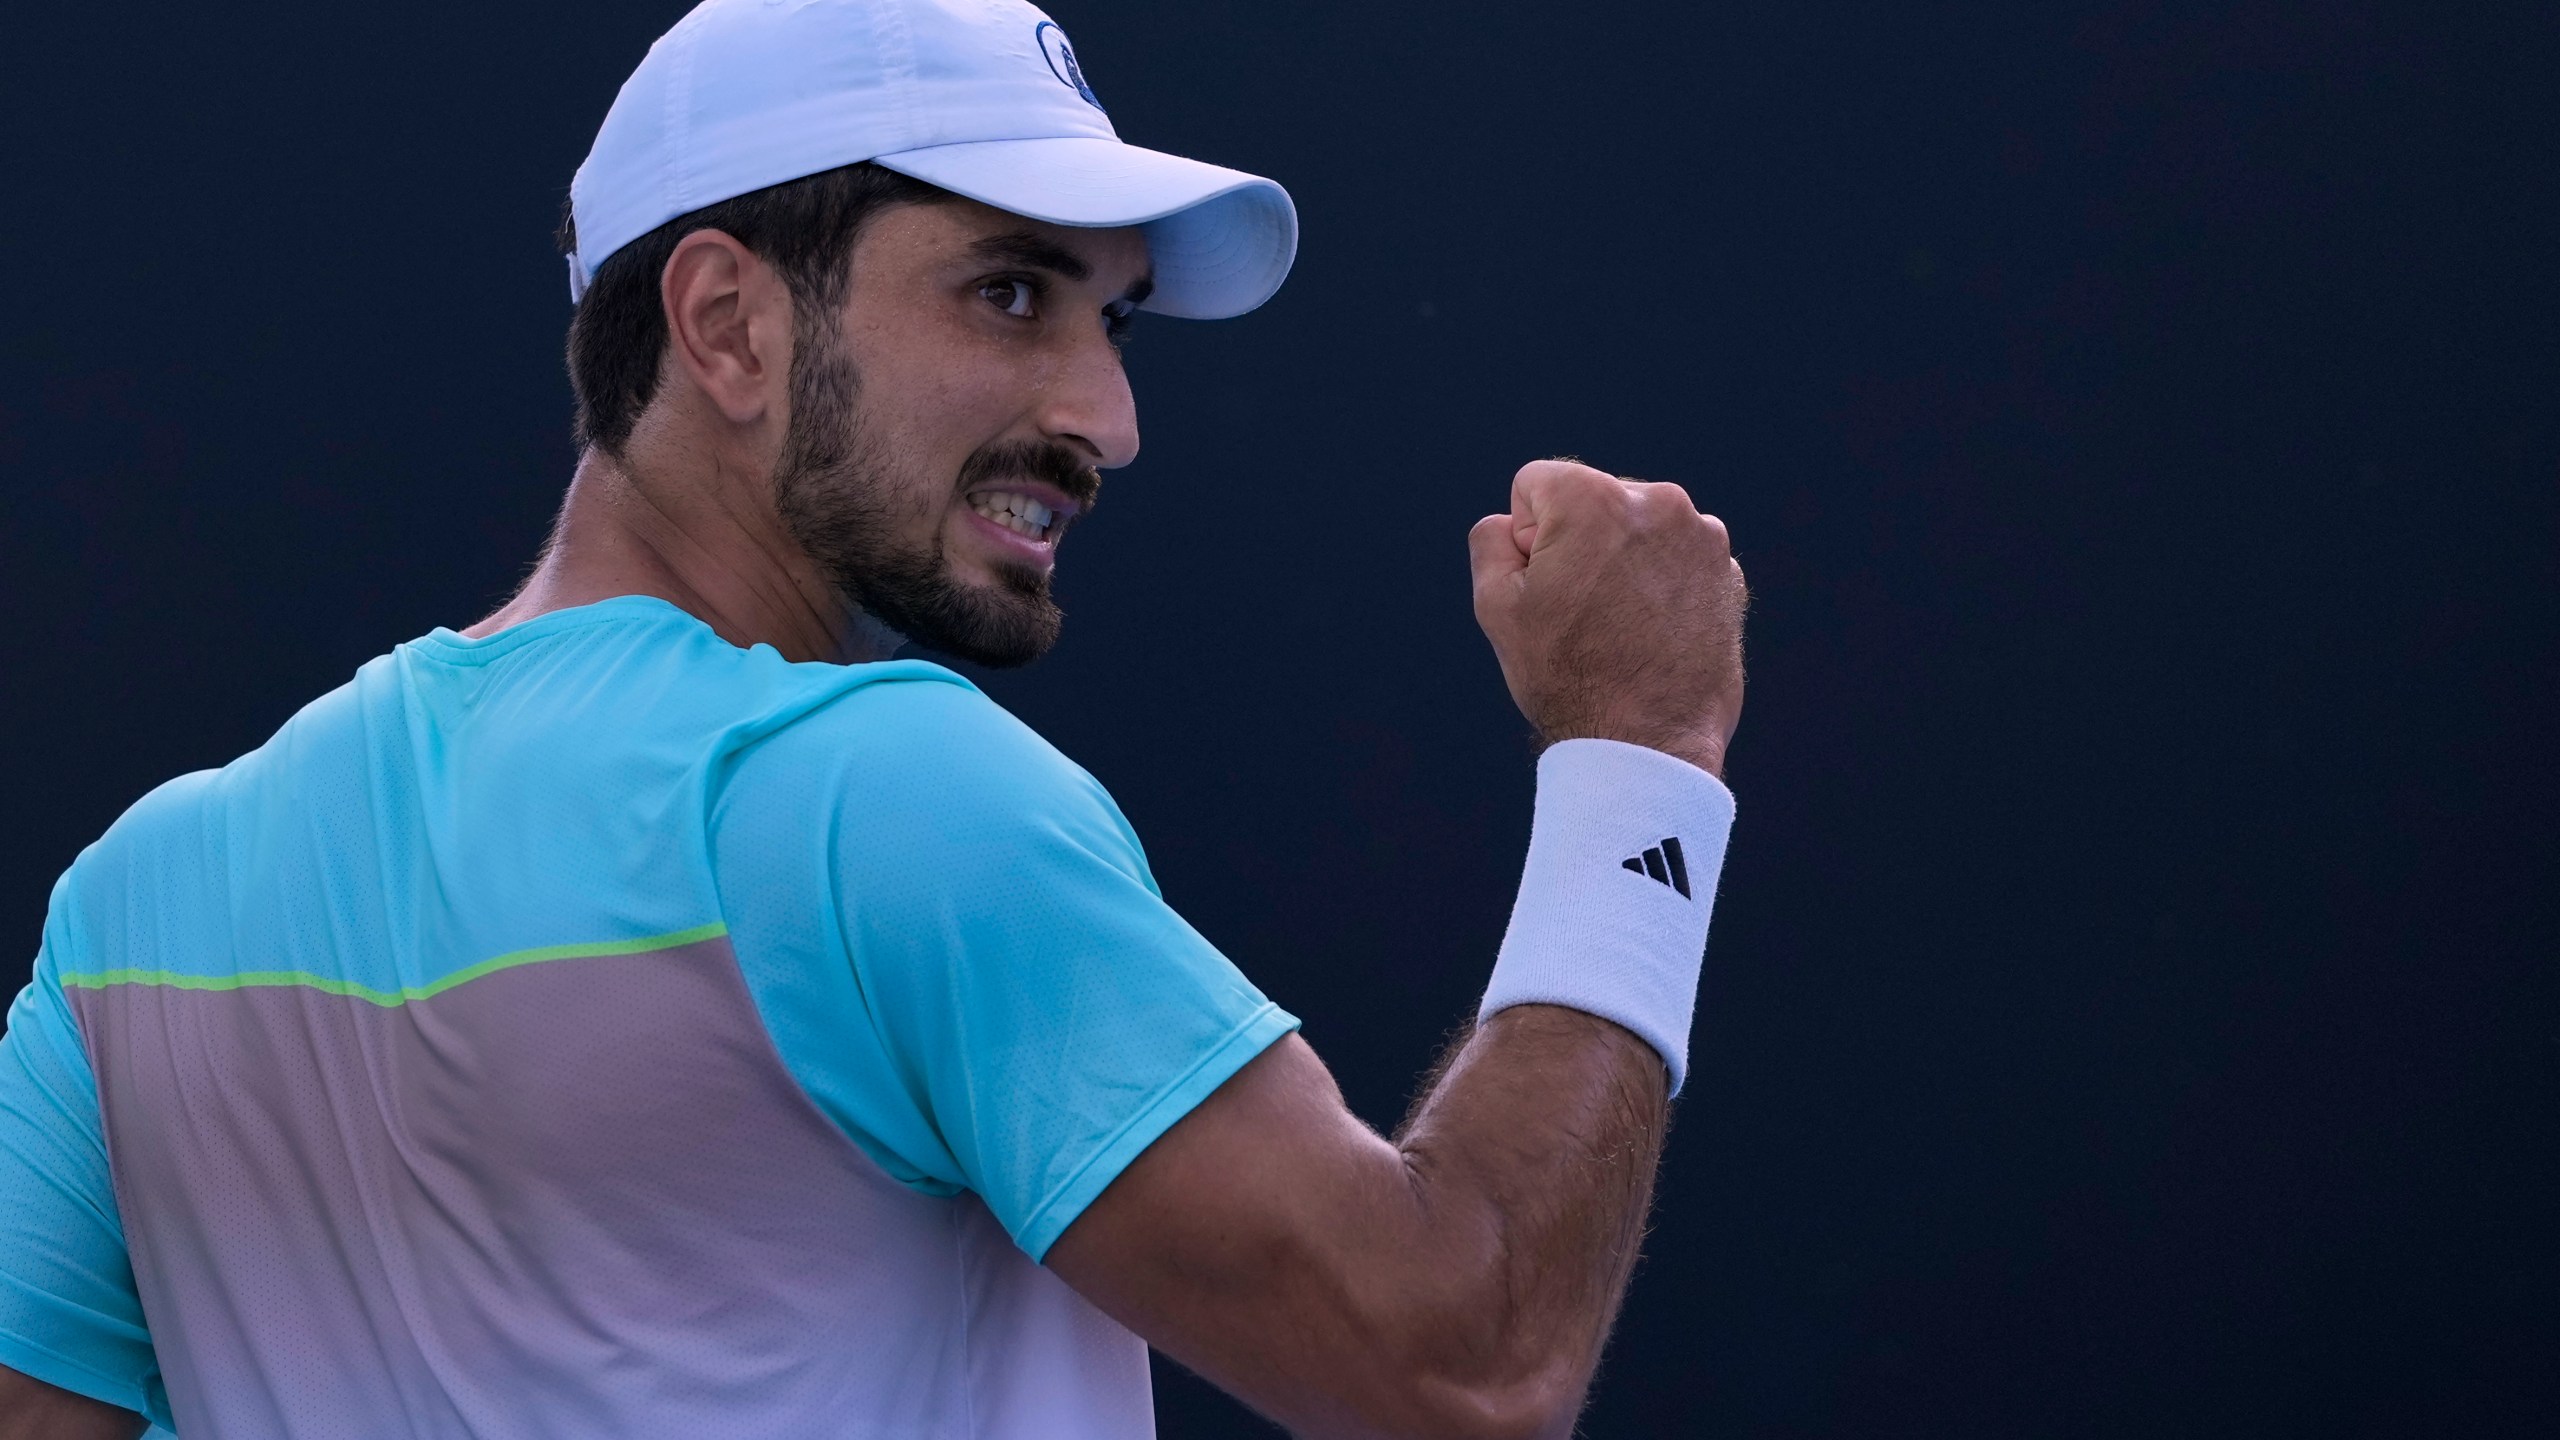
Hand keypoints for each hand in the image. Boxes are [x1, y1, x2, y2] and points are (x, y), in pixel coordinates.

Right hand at [1468, 459, 1746, 776]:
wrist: (1649, 742)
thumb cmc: (1569, 677)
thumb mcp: (1496, 606)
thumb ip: (1490, 541)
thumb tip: (1509, 525)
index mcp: (1595, 499)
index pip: (1536, 485)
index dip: (1525, 538)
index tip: (1544, 587)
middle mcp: (1657, 502)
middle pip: (1592, 502)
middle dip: (1579, 544)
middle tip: (1579, 613)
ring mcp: (1701, 537)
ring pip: (1636, 531)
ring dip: (1621, 563)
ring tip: (1617, 627)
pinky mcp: (1727, 573)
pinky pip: (1675, 560)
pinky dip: (1660, 586)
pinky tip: (1650, 635)